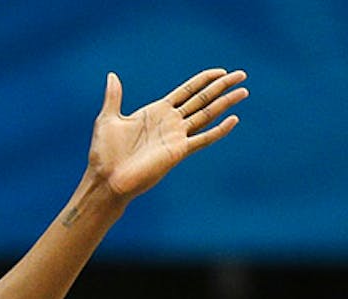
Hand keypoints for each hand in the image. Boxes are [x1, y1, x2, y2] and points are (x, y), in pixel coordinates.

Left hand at [89, 68, 247, 199]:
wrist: (106, 179)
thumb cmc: (104, 153)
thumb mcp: (108, 119)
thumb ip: (114, 97)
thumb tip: (112, 75)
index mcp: (157, 112)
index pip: (187, 91)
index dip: (204, 80)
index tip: (221, 71)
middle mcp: (170, 122)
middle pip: (202, 99)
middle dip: (221, 87)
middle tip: (242, 74)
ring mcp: (176, 137)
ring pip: (207, 114)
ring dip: (225, 103)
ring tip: (244, 91)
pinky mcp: (178, 151)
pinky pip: (203, 139)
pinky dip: (219, 130)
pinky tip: (234, 120)